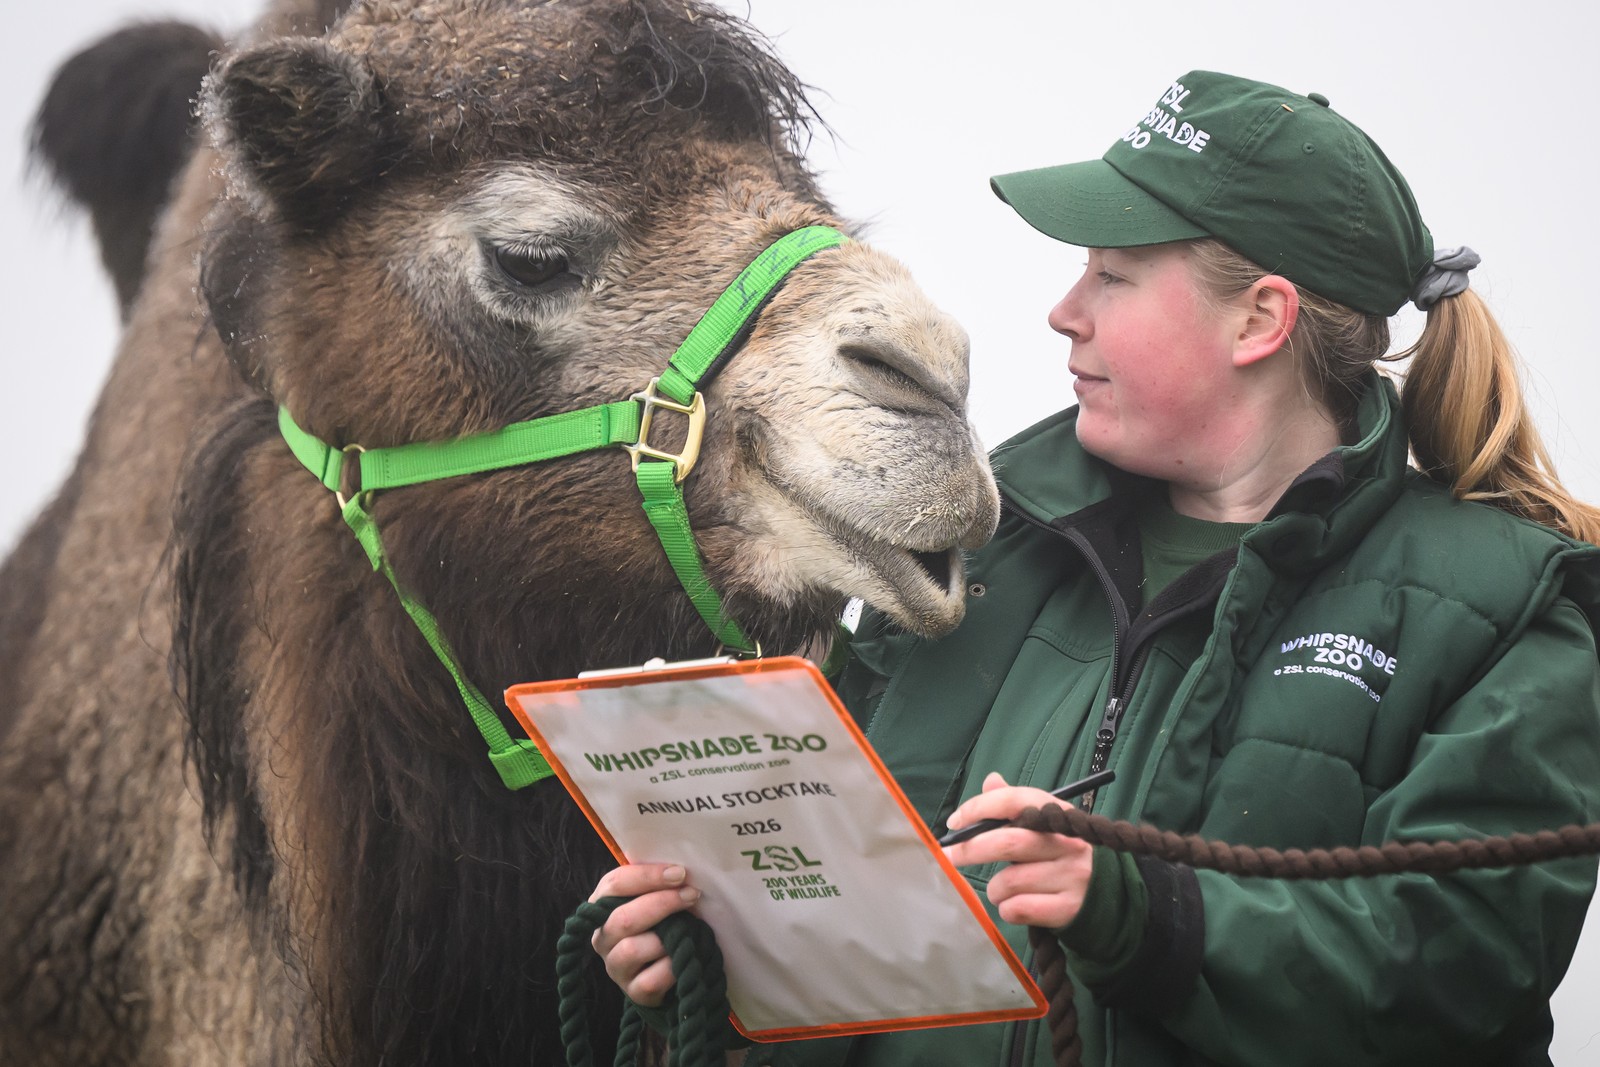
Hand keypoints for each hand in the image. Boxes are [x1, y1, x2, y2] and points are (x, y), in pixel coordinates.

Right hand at [588, 863, 701, 1006]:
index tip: (680, 873)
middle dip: (662, 903)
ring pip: (632, 949)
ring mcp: (615, 967)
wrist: (665, 971)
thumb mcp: (654, 899)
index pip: (614, 884)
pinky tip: (685, 957)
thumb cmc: (661, 924)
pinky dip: (671, 967)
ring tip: (689, 930)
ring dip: (666, 936)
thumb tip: (673, 864)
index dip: (647, 876)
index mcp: (602, 907)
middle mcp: (603, 938)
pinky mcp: (633, 992)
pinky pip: (650, 980)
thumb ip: (655, 883)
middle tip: (691, 895)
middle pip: (623, 918)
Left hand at [941, 772, 1094, 928]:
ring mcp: (1072, 876)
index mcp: (1059, 814)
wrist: (1109, 896)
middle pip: (1007, 842)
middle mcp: (1069, 842)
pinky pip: (1017, 909)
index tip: (954, 822)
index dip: (979, 808)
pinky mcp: (1069, 908)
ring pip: (1008, 882)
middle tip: (950, 858)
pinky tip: (1020, 905)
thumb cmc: (1061, 855)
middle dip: (970, 850)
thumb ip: (1015, 805)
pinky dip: (1007, 909)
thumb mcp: (1045, 825)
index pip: (1015, 800)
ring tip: (1006, 888)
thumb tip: (991, 779)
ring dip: (994, 889)